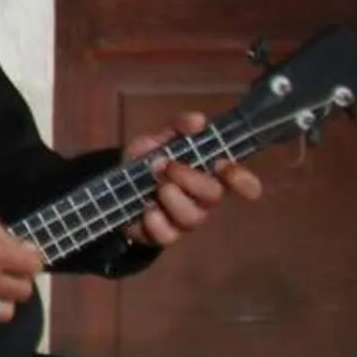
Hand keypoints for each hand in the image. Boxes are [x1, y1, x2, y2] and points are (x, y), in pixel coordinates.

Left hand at [119, 111, 262, 249]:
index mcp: (209, 174)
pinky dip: (154, 221)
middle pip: (213, 195)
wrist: (115, 187)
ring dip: (172, 198)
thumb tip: (198, 120)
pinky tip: (145, 209)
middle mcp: (202, 200)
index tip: (224, 165)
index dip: (241, 178)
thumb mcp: (159, 139)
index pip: (238, 180)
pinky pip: (166, 236)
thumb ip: (179, 127)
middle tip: (165, 166)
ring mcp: (184, 219)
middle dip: (189, 178)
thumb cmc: (149, 161)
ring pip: (192, 217)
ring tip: (155, 186)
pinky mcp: (163, 235)